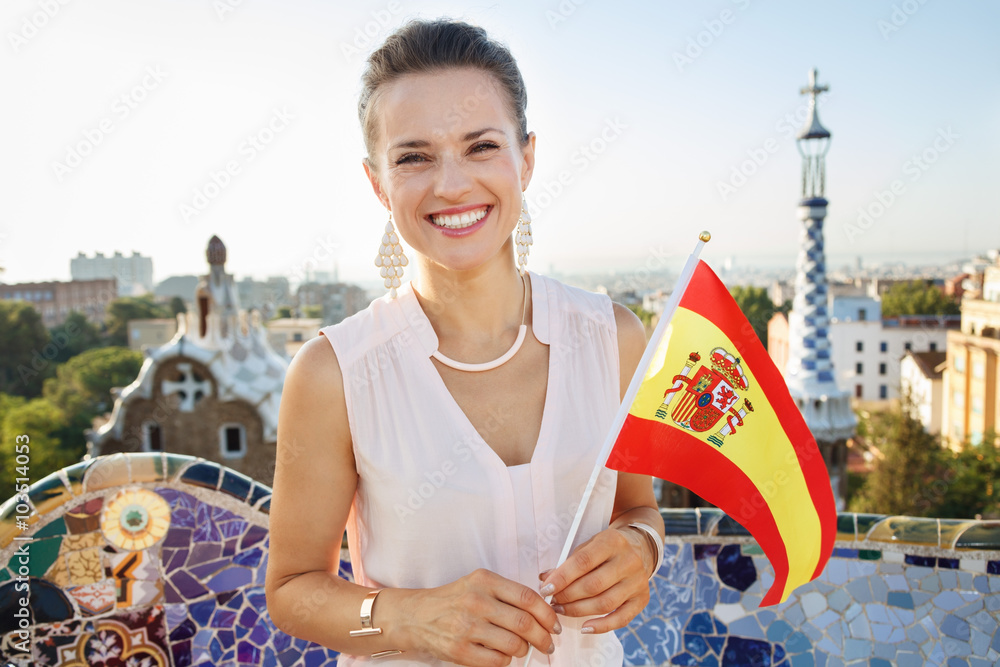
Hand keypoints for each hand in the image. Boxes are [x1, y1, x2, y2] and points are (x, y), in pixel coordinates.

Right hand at [393, 568, 560, 666]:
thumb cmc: (453, 600)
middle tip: (548, 643)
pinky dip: (506, 661)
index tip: (554, 624)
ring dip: (525, 650)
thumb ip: (507, 594)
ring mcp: (467, 627)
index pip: (528, 598)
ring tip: (523, 649)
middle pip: (524, 623)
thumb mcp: (478, 584)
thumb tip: (542, 612)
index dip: (547, 614)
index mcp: (485, 581)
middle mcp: (476, 602)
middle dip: (543, 637)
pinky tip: (503, 654)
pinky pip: (498, 661)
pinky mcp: (460, 650)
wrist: (416, 616)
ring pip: (514, 645)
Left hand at [538, 527, 650, 634]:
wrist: (639, 547)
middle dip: (568, 596)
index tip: (546, 589)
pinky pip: (622, 619)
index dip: (562, 577)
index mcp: (612, 541)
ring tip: (561, 610)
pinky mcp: (642, 599)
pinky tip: (584, 628)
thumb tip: (546, 580)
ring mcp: (638, 582)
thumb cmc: (606, 548)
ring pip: (605, 603)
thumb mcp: (588, 545)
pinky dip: (602, 626)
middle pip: (593, 585)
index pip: (583, 562)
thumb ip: (569, 562)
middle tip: (552, 601)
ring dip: (578, 611)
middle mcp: (629, 561)